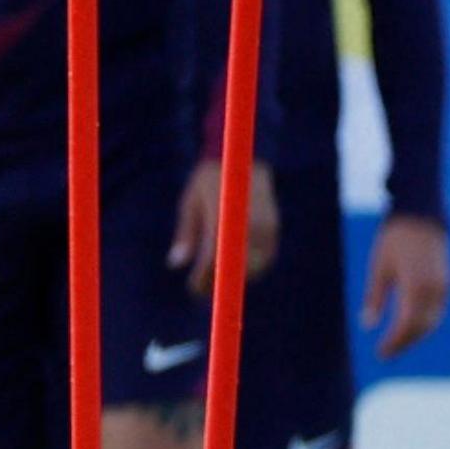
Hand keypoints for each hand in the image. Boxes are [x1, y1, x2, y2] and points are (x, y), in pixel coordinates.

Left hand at [169, 158, 281, 294]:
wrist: (243, 156)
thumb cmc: (209, 178)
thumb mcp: (190, 202)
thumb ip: (186, 233)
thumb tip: (175, 264)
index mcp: (222, 216)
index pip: (213, 258)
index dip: (203, 278)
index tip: (192, 289)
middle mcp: (247, 223)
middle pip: (235, 267)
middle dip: (218, 284)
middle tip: (202, 292)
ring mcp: (265, 226)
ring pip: (253, 266)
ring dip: (236, 278)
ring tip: (216, 284)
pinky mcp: (274, 227)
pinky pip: (265, 257)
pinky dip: (252, 268)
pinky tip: (236, 271)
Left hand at [363, 212, 449, 355]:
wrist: (421, 217)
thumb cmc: (393, 240)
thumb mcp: (378, 267)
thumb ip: (375, 297)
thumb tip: (366, 326)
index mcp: (415, 285)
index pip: (407, 324)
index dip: (395, 342)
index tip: (381, 353)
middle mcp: (434, 290)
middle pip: (422, 327)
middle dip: (404, 343)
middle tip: (385, 353)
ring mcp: (443, 287)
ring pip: (432, 322)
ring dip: (415, 336)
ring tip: (395, 344)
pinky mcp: (446, 284)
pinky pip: (437, 312)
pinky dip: (424, 324)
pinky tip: (408, 328)